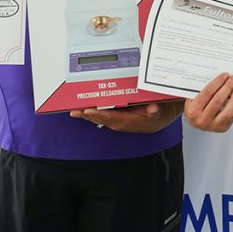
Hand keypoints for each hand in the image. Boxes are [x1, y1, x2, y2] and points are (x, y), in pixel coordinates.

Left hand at [69, 99, 183, 132]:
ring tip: (75, 112)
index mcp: (127, 121)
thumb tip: (153, 109)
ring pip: (98, 119)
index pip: (110, 117)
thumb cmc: (154, 115)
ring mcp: (115, 122)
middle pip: (100, 119)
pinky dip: (90, 114)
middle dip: (87, 115)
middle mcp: (118, 123)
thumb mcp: (158, 111)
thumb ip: (154, 110)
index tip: (89, 111)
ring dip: (86, 115)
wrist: (156, 121)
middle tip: (76, 111)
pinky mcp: (113, 119)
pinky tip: (82, 111)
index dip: (99, 114)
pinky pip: (100, 117)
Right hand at [184, 73, 232, 132]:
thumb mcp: (193, 98)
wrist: (196, 122)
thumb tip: (221, 78)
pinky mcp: (223, 127)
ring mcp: (213, 125)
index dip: (218, 82)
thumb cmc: (196, 107)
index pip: (207, 93)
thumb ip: (203, 89)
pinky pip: (232, 116)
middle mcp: (202, 119)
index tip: (225, 75)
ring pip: (227, 111)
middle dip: (227, 87)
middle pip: (218, 100)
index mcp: (193, 110)